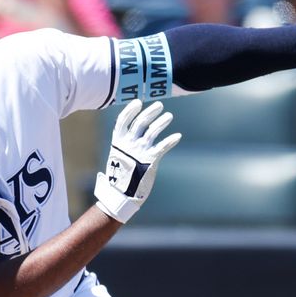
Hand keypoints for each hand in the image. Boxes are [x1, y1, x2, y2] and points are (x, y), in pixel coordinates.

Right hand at [94, 99, 181, 222]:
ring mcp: (140, 151)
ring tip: (169, 116)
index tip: (138, 102)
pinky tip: (178, 136)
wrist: (121, 194)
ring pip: (153, 131)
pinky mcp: (151, 160)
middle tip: (159, 105)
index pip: (124, 120)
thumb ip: (124, 144)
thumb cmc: (120, 176)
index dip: (130, 110)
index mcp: (118, 141)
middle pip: (141, 122)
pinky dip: (171, 140)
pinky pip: (163, 146)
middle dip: (151, 111)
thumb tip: (132, 134)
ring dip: (162, 122)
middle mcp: (128, 143)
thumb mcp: (117, 156)